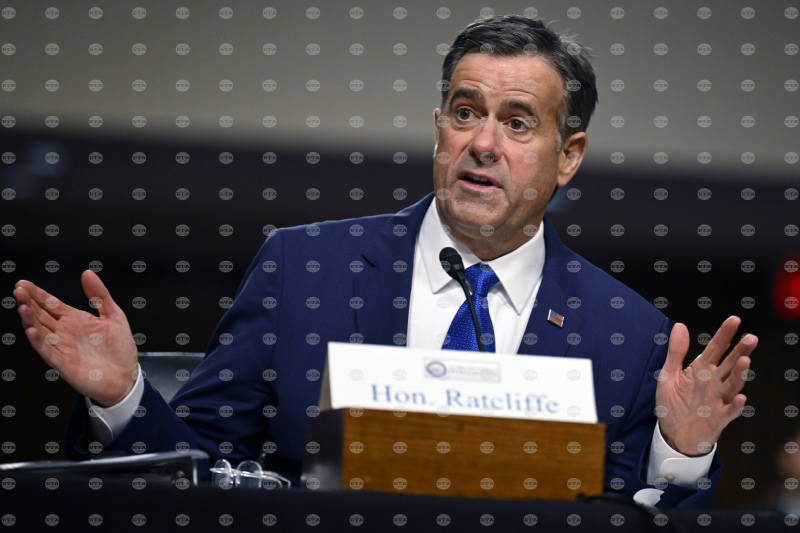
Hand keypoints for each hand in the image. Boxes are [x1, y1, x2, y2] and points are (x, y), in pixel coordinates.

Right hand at [14, 270, 138, 406]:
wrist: (126, 377)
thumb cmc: (120, 349)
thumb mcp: (114, 315)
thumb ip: (100, 295)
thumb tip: (88, 273)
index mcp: (75, 319)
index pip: (51, 304)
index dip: (38, 294)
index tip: (24, 284)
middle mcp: (65, 332)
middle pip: (41, 315)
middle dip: (29, 302)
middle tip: (19, 290)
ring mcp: (62, 347)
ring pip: (40, 331)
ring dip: (30, 319)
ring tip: (22, 306)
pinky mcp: (63, 364)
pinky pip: (47, 351)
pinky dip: (39, 342)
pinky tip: (32, 331)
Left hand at [656, 316, 755, 456]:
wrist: (672, 434)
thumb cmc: (673, 404)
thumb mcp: (668, 375)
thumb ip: (676, 352)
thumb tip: (680, 325)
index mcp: (701, 369)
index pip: (716, 348)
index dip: (724, 334)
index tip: (734, 320)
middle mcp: (713, 382)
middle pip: (730, 364)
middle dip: (740, 351)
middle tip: (751, 338)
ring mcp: (717, 400)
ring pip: (732, 385)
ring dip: (739, 374)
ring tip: (744, 361)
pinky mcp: (718, 418)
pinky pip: (729, 411)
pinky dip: (735, 405)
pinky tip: (739, 397)